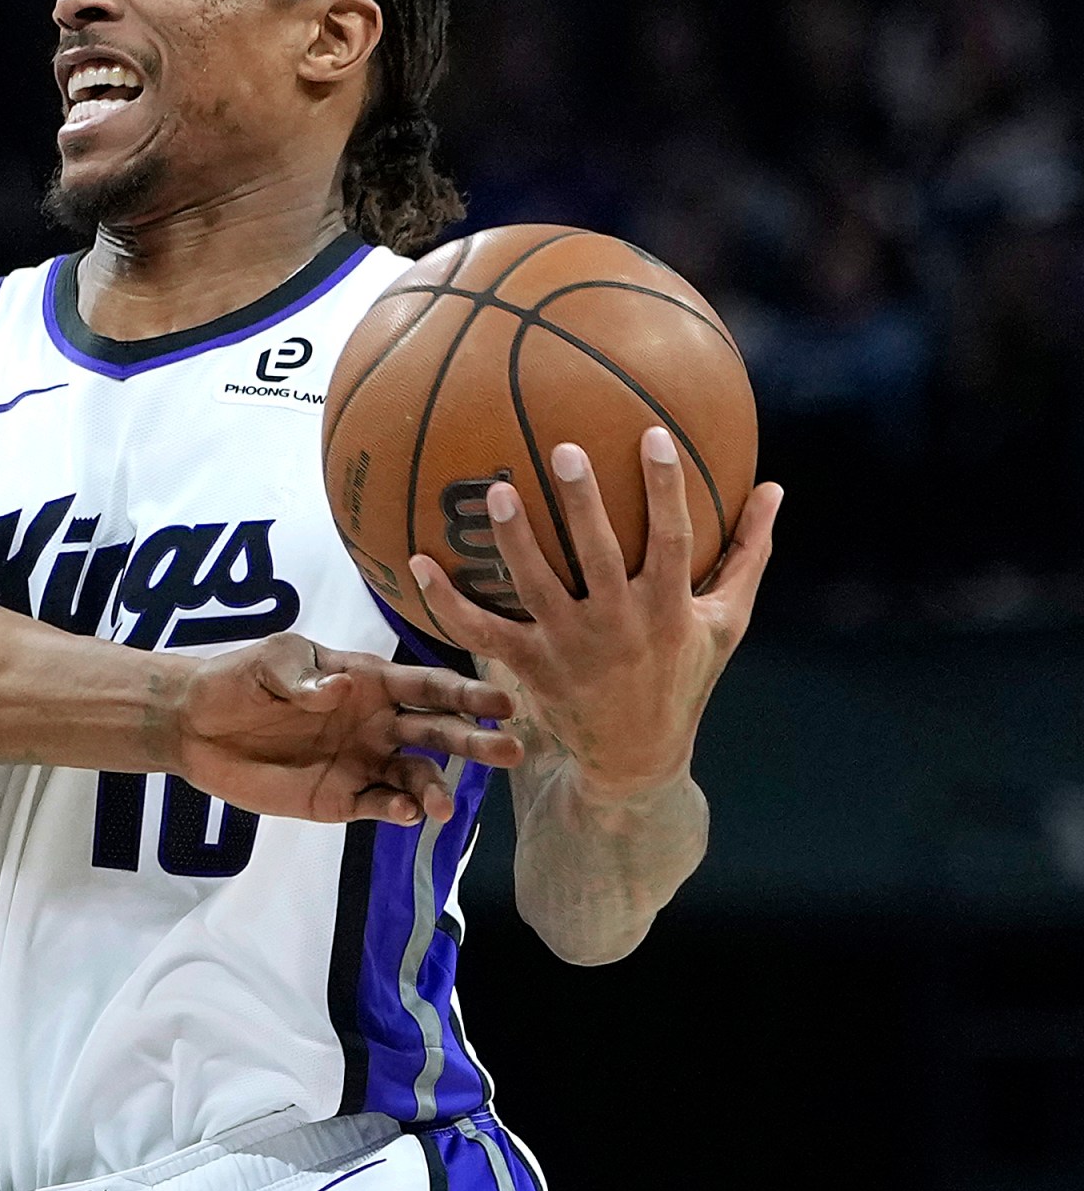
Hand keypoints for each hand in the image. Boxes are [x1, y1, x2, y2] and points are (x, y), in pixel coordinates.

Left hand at [173, 636, 522, 824]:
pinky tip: (405, 814)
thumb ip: (306, 676)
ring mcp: (362, 763)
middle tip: (511, 752)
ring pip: (416, 777)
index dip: (466, 694)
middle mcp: (378, 723)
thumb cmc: (239, 680)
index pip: (428, 687)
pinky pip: (378, 806)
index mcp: (371, 681)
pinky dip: (396, 812)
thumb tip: (345, 689)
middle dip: (474, 741)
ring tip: (444, 805)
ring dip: (435, 789)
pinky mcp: (340, 799)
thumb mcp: (270, 662)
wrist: (195, 726)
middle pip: (437, 733)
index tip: (503, 702)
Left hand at [409, 429, 783, 799]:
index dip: (665, 489)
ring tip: (497, 491)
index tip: (653, 435)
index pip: (673, 540)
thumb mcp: (725, 620)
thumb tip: (774, 487)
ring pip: (537, 586)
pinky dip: (445, 600)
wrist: (637, 756)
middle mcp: (620, 625)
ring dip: (515, 540)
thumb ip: (748, 553)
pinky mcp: (530, 667)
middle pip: (601, 556)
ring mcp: (570, 647)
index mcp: (669, 609)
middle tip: (566, 450)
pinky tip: (416, 562)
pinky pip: (480, 630)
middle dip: (585, 504)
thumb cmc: (683, 674)